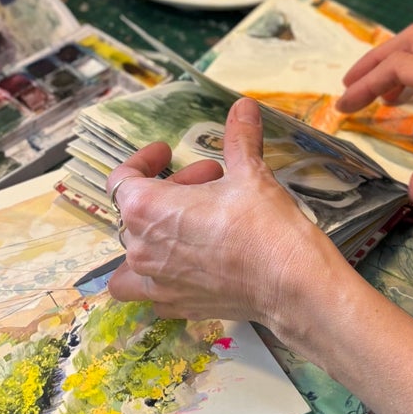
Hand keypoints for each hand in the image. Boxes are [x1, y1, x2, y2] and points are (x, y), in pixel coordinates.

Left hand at [106, 97, 339, 336]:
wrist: (291, 282)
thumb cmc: (265, 225)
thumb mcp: (251, 172)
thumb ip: (239, 138)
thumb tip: (243, 107)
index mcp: (147, 210)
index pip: (121, 179)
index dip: (143, 160)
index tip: (166, 153)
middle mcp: (142, 249)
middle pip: (136, 212)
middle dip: (171, 191)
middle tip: (209, 181)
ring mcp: (157, 282)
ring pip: (134, 256)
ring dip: (154, 236)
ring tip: (187, 225)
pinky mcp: (176, 306)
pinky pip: (151, 290)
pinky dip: (162, 275)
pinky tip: (194, 262)